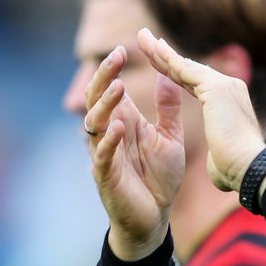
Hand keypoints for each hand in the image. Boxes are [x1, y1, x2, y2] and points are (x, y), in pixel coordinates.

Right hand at [83, 45, 185, 259]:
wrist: (155, 218)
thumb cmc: (159, 178)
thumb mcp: (168, 136)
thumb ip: (168, 108)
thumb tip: (169, 73)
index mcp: (124, 123)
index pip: (111, 89)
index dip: (114, 69)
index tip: (124, 47)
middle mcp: (109, 135)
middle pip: (97, 100)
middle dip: (105, 77)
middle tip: (115, 57)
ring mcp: (104, 156)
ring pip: (95, 125)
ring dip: (105, 105)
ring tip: (118, 88)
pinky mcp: (107, 178)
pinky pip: (103, 157)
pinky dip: (109, 142)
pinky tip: (119, 127)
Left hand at [137, 28, 265, 191]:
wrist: (251, 168)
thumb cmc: (236, 170)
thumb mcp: (222, 156)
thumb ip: (217, 151)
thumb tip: (216, 161)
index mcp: (229, 102)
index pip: (196, 83)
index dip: (176, 73)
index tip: (160, 64)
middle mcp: (229, 88)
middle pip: (189, 69)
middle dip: (166, 56)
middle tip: (146, 39)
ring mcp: (224, 85)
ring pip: (185, 66)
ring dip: (162, 51)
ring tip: (143, 38)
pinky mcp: (216, 88)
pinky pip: (185, 70)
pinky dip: (167, 59)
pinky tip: (152, 49)